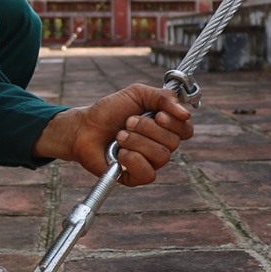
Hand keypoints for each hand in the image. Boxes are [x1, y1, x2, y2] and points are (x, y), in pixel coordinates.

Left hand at [32, 83, 193, 186]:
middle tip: (127, 122)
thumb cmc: (110, 111)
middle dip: (147, 128)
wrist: (84, 127)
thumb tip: (185, 113)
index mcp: (164, 127)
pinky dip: (133, 160)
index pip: (186, 130)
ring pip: (161, 156)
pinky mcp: (136, 177)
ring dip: (136, 141)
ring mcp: (149, 163)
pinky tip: (120, 153)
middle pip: (173, 142)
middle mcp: (160, 146)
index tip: (156, 114)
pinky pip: (148, 174)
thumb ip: (163, 97)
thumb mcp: (137, 94)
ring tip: (119, 136)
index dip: (174, 122)